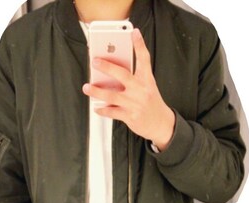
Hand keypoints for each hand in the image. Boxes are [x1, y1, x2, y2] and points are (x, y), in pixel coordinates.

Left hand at [82, 28, 175, 150]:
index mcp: (147, 80)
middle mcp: (141, 90)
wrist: (161, 124)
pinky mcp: (130, 116)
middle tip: (95, 61)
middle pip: (122, 75)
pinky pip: (112, 112)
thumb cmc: (151, 103)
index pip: (144, 59)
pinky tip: (97, 107)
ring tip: (87, 87)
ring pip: (112, 96)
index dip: (139, 45)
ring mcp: (135, 104)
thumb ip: (133, 78)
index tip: (134, 33)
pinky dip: (103, 110)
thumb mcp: (147, 87)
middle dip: (107, 67)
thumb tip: (111, 73)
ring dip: (97, 91)